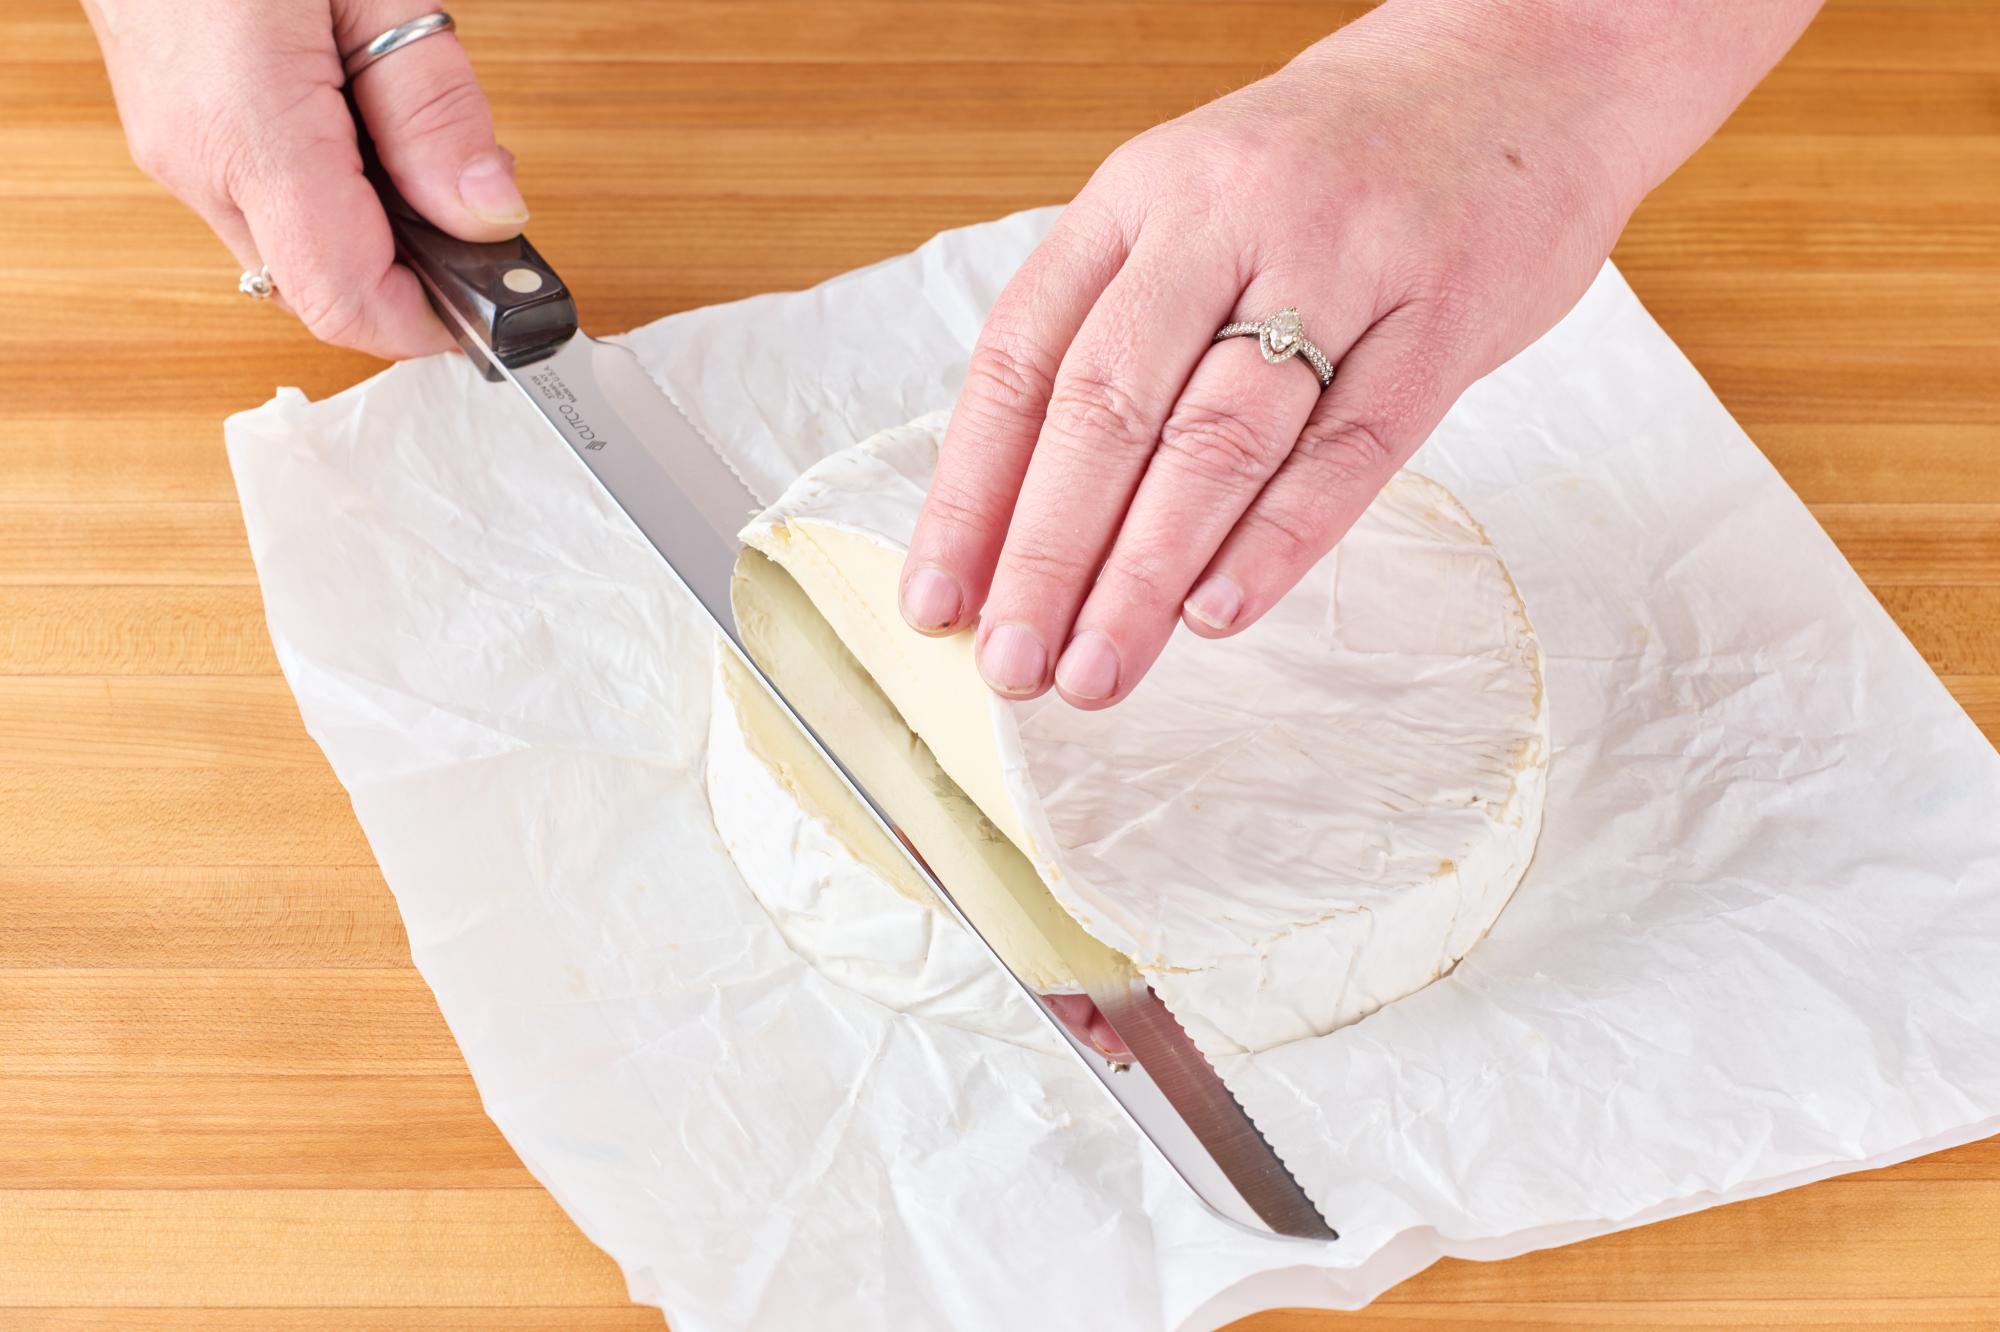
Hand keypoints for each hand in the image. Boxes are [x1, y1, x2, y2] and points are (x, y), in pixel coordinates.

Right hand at [83, 0, 525, 359]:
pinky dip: (333, 198)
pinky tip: (358, 124)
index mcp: (247, 132)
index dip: (430, 322)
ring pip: (298, 256)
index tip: (494, 296)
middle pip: (325, 290)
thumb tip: (489, 216)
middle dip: (412, 268)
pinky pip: (269, 209)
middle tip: (465, 191)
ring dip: (373, 232)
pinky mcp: (178, 139)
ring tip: (405, 131)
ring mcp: (179, 156)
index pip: (345, 301)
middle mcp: (200, 163)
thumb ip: (432, 108)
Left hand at [899, 0, 1818, 708]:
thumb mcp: (1197, 205)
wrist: (1524, 65)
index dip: (971, 491)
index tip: (936, 600)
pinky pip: (1352, 446)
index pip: (1024, 357)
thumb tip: (1027, 518)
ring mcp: (1342, 260)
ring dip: (1146, 571)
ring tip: (1099, 669)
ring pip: (1220, 438)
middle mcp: (1225, 217)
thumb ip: (1122, 334)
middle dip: (1047, 554)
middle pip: (1108, 406)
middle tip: (1015, 665)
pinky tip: (1219, 611)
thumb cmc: (1337, 167)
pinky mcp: (1444, 313)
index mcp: (1140, 194)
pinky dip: (1280, 539)